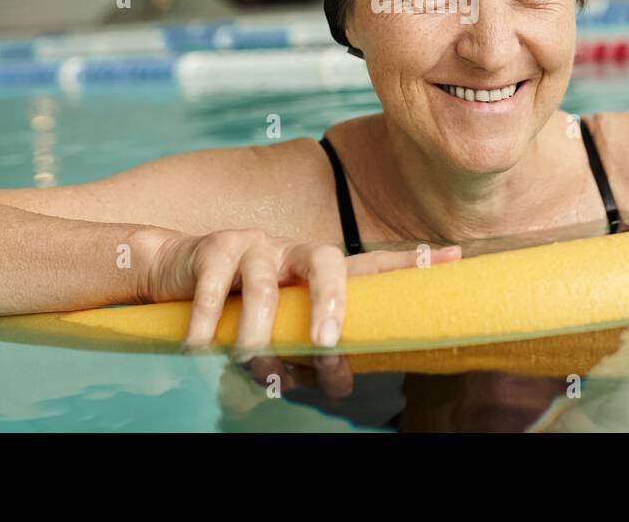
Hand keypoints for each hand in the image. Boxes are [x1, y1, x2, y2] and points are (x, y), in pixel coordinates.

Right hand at [137, 228, 460, 352]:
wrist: (173, 272)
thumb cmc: (239, 309)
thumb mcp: (279, 329)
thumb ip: (309, 350)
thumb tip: (340, 382)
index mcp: (315, 270)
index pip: (369, 265)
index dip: (411, 262)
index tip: (455, 255)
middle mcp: (292, 250)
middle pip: (327, 260)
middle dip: (331, 301)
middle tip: (326, 343)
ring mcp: (255, 245)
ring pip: (266, 285)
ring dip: (258, 331)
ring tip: (247, 360)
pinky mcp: (214, 248)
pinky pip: (216, 289)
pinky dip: (209, 323)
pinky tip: (201, 346)